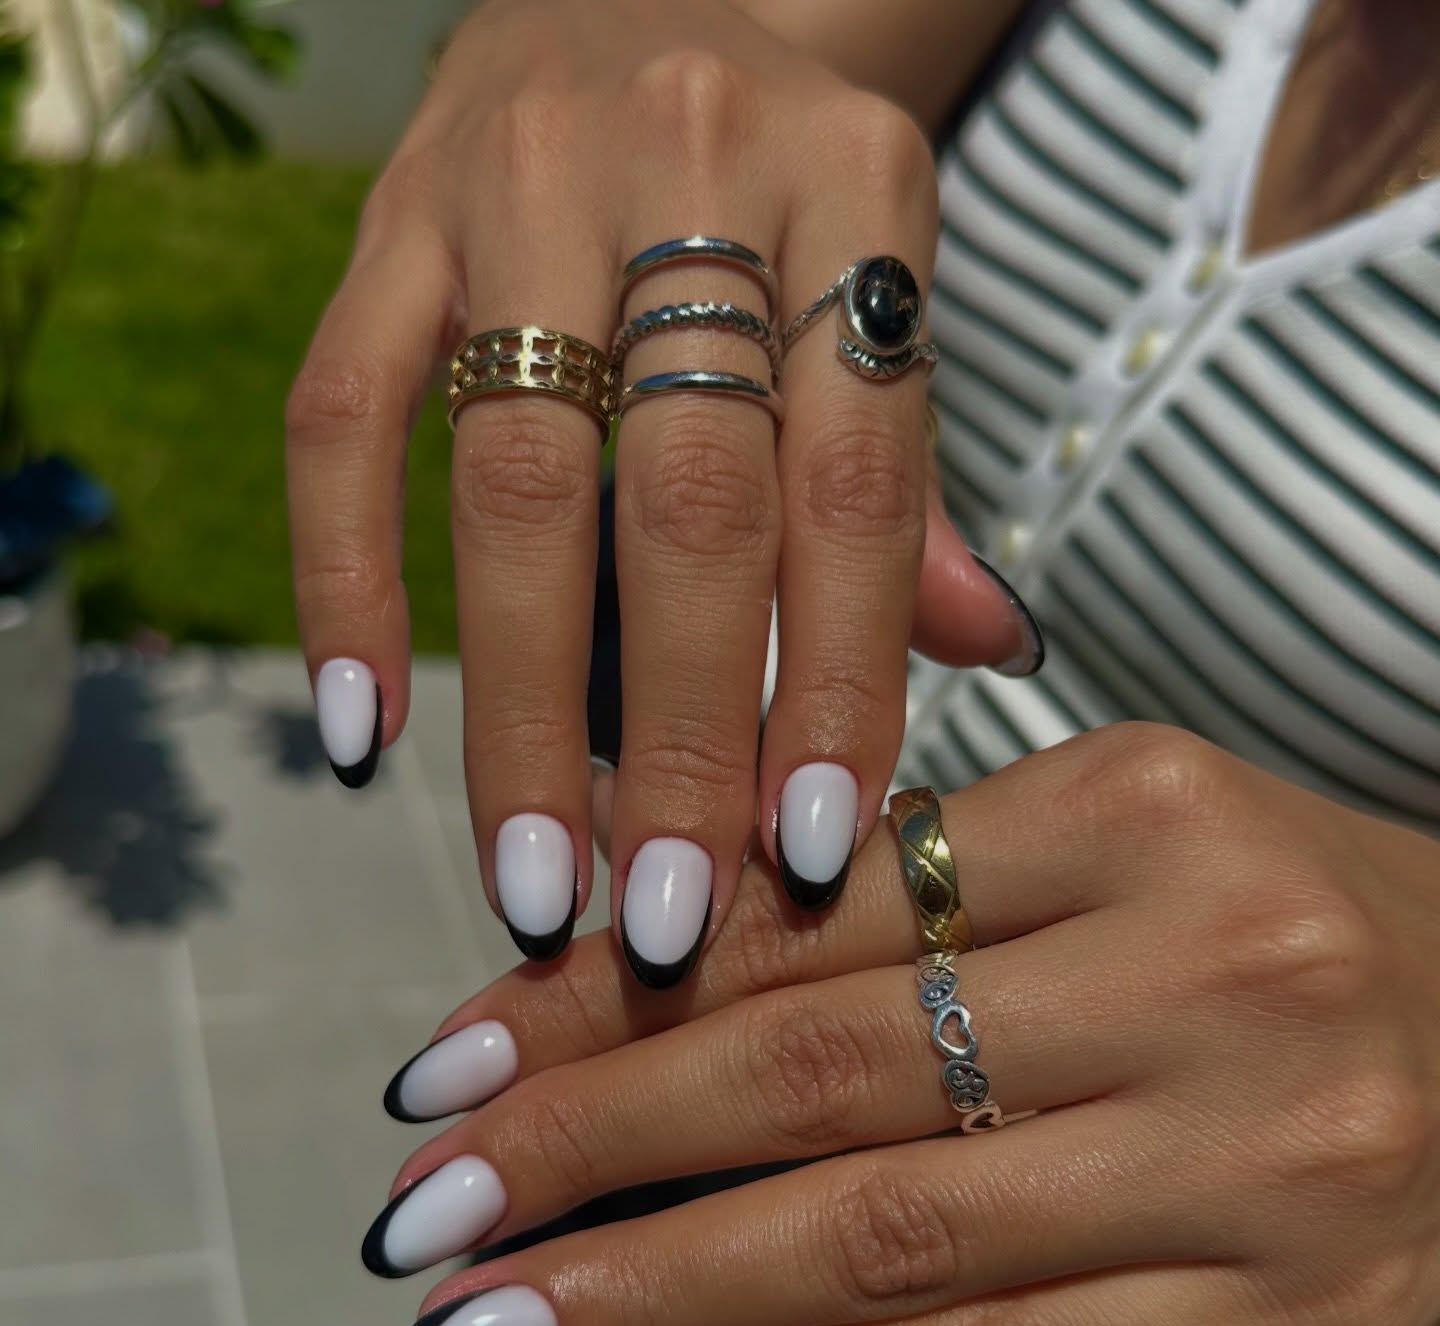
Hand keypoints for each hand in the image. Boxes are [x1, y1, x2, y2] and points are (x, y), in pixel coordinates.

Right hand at [286, 0, 1031, 980]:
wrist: (633, 0)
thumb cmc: (776, 197)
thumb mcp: (877, 292)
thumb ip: (912, 474)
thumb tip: (989, 656)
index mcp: (856, 187)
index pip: (858, 481)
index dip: (839, 677)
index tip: (809, 852)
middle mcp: (688, 164)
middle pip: (687, 500)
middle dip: (686, 734)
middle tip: (671, 919)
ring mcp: (514, 182)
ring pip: (513, 483)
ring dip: (525, 710)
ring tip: (537, 878)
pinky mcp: (387, 218)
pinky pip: (340, 417)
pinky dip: (345, 585)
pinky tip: (359, 735)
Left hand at [360, 722, 1439, 1325]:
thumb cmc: (1244, 916)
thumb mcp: (1085, 838)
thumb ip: (872, 875)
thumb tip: (611, 923)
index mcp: (1142, 805)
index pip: (812, 909)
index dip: (612, 991)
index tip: (452, 1059)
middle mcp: (1212, 974)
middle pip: (832, 1071)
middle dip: (591, 1146)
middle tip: (424, 1209)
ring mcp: (1260, 1158)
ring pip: (892, 1236)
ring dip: (656, 1292)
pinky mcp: (1281, 1314)